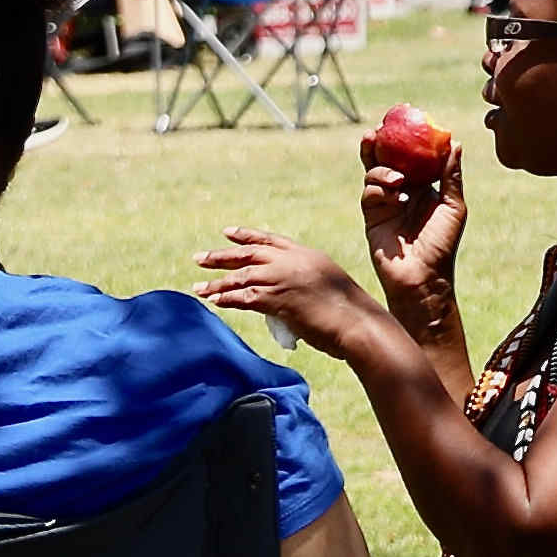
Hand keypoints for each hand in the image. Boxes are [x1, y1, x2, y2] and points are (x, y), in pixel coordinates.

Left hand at [194, 220, 394, 370]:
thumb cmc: (348, 312)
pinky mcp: (279, 299)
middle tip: (199, 258)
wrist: (358, 323)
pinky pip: (246, 297)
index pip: (270, 240)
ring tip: (198, 288)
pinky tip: (214, 301)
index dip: (246, 236)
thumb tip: (284, 295)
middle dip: (222, 256)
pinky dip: (228, 299)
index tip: (227, 233)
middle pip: (250, 254)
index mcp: (306, 254)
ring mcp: (285, 279)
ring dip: (218, 283)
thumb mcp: (327, 285)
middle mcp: (293, 261)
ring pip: (243, 276)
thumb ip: (303, 283)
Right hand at [354, 137, 468, 303]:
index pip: (411, 154)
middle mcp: (402, 190)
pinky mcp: (372, 215)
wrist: (423, 277)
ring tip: (399, 180)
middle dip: (378, 142)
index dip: (405, 136)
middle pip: (386, 158)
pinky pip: (369, 193)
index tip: (403, 117)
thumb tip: (455, 142)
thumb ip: (451, 176)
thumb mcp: (453, 207)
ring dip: (383, 170)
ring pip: (374, 172)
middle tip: (376, 130)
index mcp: (423, 185)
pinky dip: (380, 190)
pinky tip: (395, 198)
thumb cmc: (443, 244)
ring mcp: (385, 202)